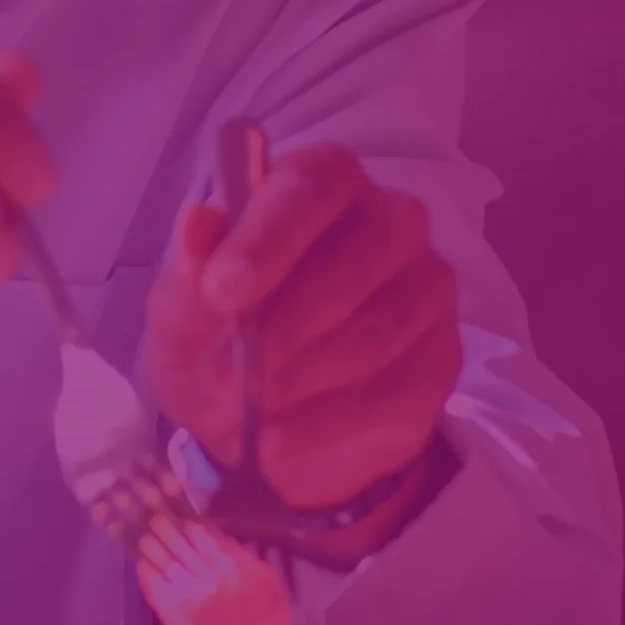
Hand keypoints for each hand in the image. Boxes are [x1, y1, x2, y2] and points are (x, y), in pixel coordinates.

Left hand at [144, 138, 462, 540]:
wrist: (262, 429)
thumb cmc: (220, 344)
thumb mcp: (184, 318)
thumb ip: (190, 276)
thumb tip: (196, 221)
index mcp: (323, 184)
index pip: (312, 186)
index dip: (267, 237)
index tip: (221, 292)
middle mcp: (390, 220)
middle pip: (359, 254)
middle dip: (284, 324)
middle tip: (225, 377)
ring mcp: (427, 287)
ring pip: (378, 328)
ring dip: (302, 378)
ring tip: (245, 413)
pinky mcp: (441, 358)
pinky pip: (395, 389)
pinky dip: (327, 422)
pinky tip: (280, 441)